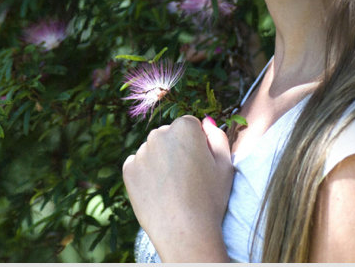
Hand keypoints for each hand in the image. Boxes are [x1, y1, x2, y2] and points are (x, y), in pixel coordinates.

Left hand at [123, 114, 233, 261]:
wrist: (184, 232)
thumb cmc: (210, 200)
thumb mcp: (225, 167)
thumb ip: (218, 138)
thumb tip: (206, 122)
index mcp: (184, 128)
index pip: (190, 125)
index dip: (198, 144)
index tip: (201, 164)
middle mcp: (158, 134)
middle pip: (168, 135)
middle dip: (177, 150)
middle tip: (188, 179)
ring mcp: (141, 151)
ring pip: (153, 151)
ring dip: (161, 162)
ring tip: (174, 189)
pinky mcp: (128, 169)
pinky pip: (138, 165)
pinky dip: (146, 175)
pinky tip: (159, 193)